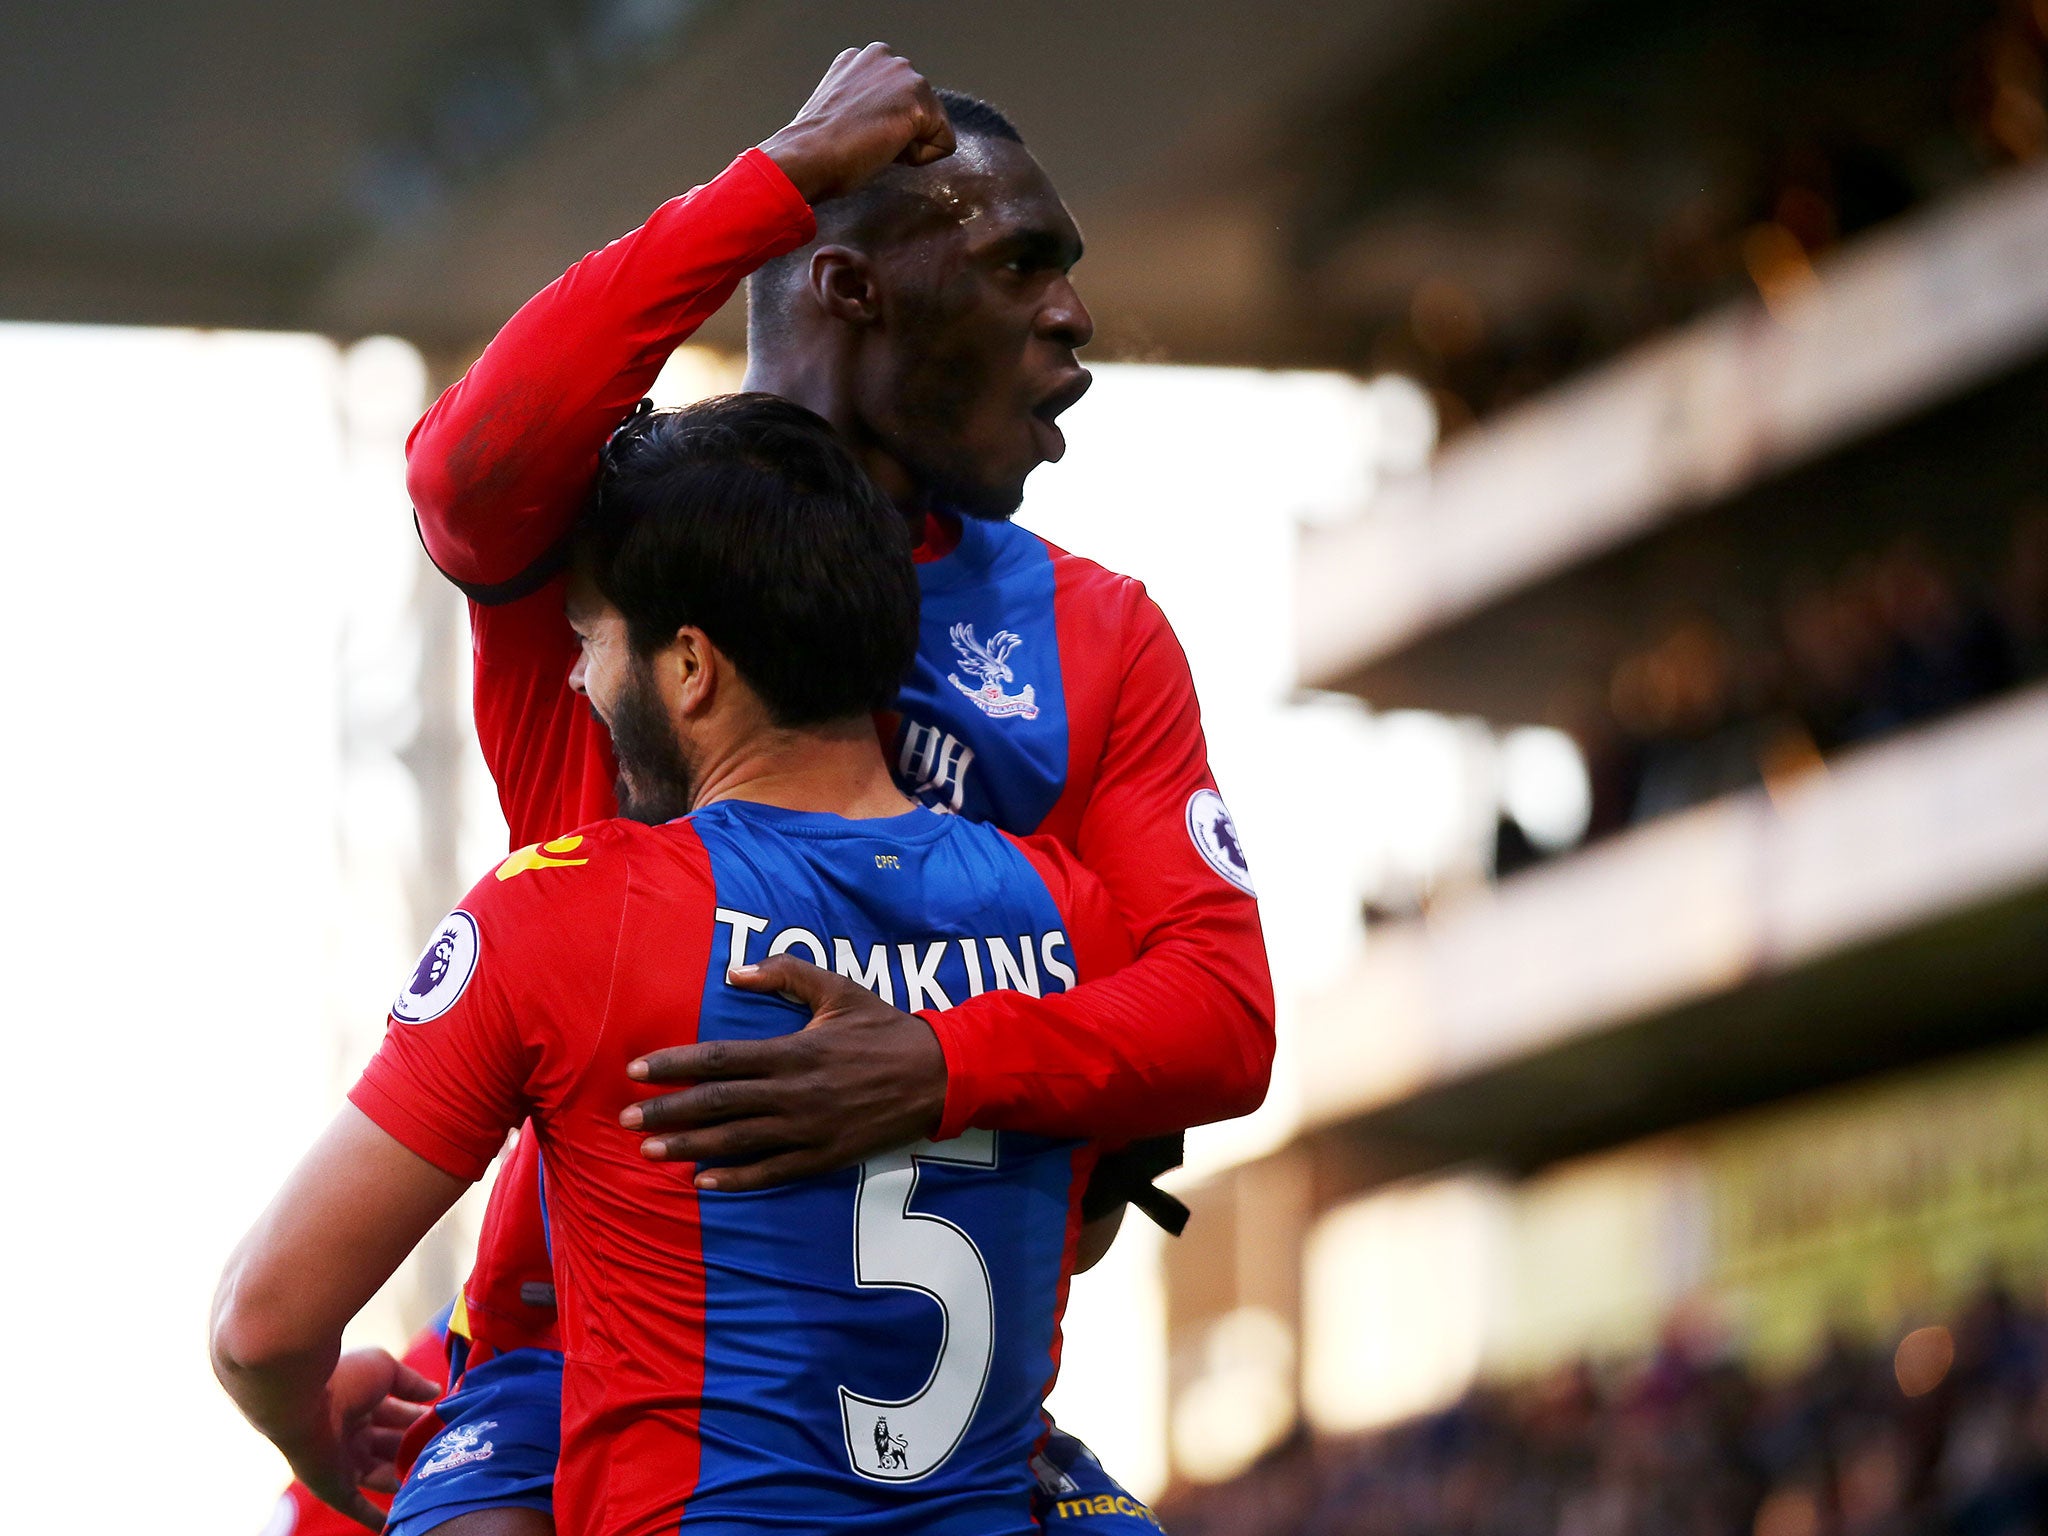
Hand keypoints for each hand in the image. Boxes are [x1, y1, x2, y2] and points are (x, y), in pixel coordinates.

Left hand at [286, 1349, 439, 1530]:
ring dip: (407, 1480)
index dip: (424, 1420)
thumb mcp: (385, 1369)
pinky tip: (399, 1524)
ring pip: (384, 1477)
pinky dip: (379, 1519)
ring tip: (440, 1483)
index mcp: (363, 1404)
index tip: (451, 1424)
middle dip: (420, 1449)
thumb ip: (411, 1382)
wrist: (303, 1404)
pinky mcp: (336, 1489)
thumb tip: (436, 1391)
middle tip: (451, 1453)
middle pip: (395, 1447)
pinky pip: (361, 1509)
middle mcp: (355, 1434)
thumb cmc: (345, 1379)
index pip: (401, 1416)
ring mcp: (345, 1463)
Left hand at [622, 956, 948, 1190]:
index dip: (675, 1065)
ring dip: (690, 1147)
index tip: (638, 1070)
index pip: (720, 1060)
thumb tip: (734, 972)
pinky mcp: (825, 1157)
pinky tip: (704, 1181)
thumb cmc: (884, 1027)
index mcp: (793, 1051)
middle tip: (627, 1120)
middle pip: (718, 1105)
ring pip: (738, 1141)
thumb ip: (786, 973)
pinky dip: (736, 1178)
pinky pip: (773, 1171)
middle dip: (669, 1112)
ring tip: (650, 1152)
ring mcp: (809, 1130)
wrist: (939, 1075)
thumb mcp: (838, 989)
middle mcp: (794, 1093)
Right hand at [759, 42, 954, 202]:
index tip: (855, 132)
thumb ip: (868, 103)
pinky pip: (944, 143)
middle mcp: (885, 56)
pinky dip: (921, 158)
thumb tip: (886, 122)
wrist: (807, 156)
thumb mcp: (841, 108)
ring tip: (873, 143)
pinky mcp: (920, 101)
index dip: (883, 125)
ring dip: (910, 144)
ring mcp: (905, 75)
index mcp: (863, 58)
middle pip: (921, 107)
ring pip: (934, 124)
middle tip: (864, 140)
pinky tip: (887, 149)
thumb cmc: (815, 146)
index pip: (900, 97)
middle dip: (901, 131)